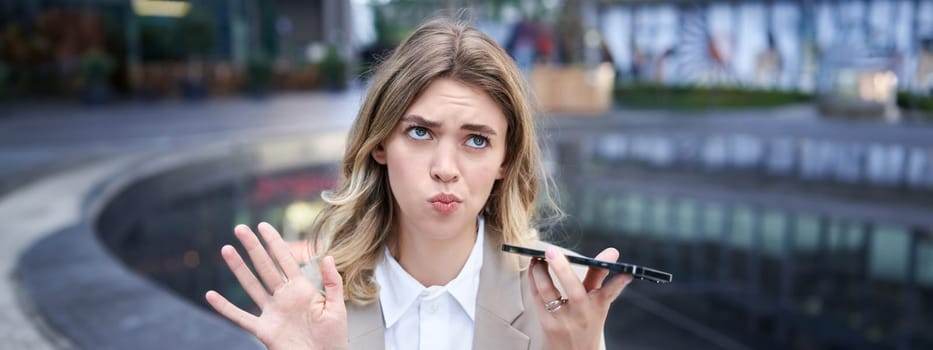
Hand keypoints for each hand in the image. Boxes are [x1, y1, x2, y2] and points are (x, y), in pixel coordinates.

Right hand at [205, 223, 347, 349]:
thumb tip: (327, 256)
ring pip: (251, 286)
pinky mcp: (264, 330)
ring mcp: (272, 312)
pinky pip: (240, 317)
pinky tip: (211, 296)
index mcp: (302, 289)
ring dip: (238, 268)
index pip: (285, 260)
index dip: (274, 242)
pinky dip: (225, 308)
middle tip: (240, 228)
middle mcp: (284, 297)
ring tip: (226, 249)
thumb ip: (332, 282)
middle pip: (265, 267)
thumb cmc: (333, 337)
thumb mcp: (337, 307)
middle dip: (253, 247)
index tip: (263, 226)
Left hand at [528, 247, 632, 349]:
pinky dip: (533, 280)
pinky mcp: (547, 323)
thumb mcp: (597, 304)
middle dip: (562, 268)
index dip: (616, 278)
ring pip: (547, 291)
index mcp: (598, 307)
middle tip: (552, 252)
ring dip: (539, 271)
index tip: (616, 260)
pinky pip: (536, 297)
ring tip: (538, 258)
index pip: (609, 291)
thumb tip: (611, 255)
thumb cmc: (585, 326)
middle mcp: (582, 314)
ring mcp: (563, 319)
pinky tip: (533, 269)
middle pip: (574, 289)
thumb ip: (599, 278)